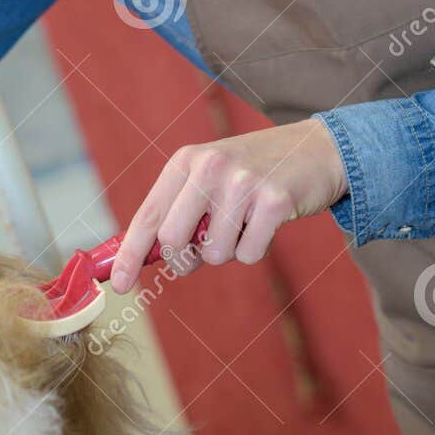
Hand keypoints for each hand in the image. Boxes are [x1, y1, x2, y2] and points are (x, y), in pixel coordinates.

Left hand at [110, 117, 347, 292]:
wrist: (316, 150)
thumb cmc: (253, 172)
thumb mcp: (208, 176)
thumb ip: (177, 209)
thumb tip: (145, 256)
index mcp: (186, 161)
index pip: (147, 215)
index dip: (129, 254)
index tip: (119, 284)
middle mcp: (210, 167)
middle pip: (173, 240)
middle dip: (185, 260)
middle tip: (203, 250)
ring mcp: (243, 183)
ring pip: (213, 254)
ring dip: (227, 251)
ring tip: (244, 222)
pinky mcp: (275, 201)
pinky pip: (248, 255)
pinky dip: (255, 249)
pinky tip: (265, 223)